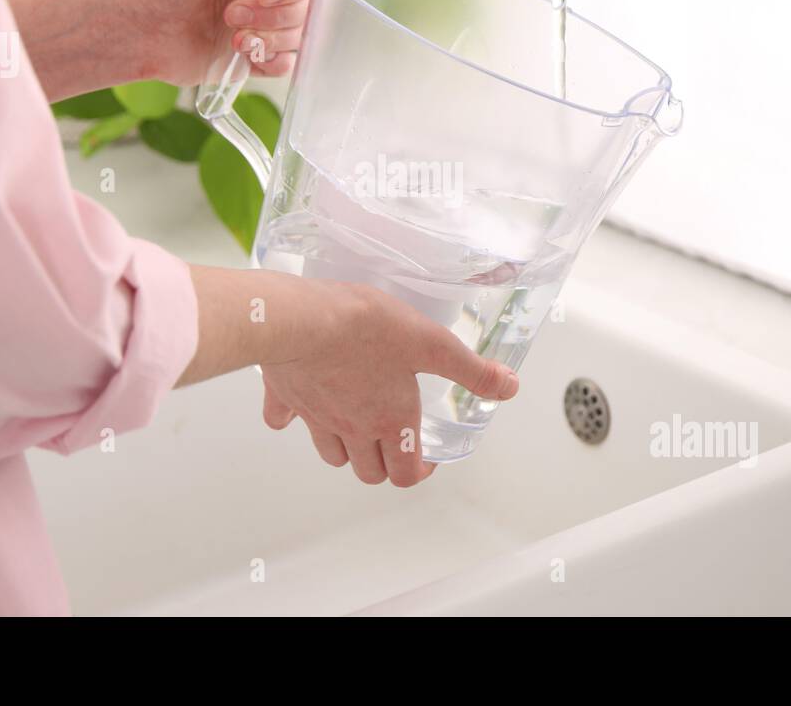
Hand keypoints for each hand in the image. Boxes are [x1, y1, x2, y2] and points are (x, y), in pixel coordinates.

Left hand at [123, 0, 324, 85]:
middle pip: (306, 3)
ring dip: (267, 35)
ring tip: (229, 30)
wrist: (140, 22)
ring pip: (298, 34)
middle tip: (232, 12)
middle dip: (275, 13)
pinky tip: (240, 51)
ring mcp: (259, 23)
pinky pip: (287, 64)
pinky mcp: (251, 56)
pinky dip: (270, 59)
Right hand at [182, 266, 519, 487]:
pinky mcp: (285, 397)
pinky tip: (297, 405)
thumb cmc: (365, 327)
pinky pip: (283, 419)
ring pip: (332, 454)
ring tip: (356, 427)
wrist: (300, 317)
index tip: (424, 459)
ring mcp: (315, 416)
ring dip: (346, 449)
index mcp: (390, 419)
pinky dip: (292, 419)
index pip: (405, 473)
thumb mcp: (432, 343)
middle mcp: (352, 427)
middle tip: (395, 444)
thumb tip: (507, 387)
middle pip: (368, 472)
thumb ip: (471, 369)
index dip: (418, 472)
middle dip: (385, 465)